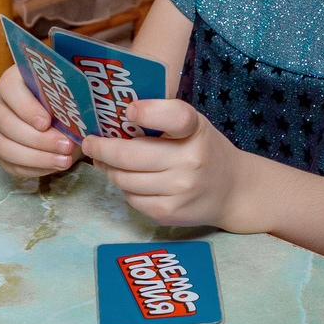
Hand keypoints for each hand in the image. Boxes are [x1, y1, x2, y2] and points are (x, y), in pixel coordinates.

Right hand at [0, 62, 76, 175]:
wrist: (62, 117)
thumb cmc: (64, 101)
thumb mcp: (67, 96)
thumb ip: (66, 99)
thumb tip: (77, 111)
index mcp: (11, 82)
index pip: (10, 90)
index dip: (26, 107)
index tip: (46, 122)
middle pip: (6, 123)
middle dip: (38, 139)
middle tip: (66, 146)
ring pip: (5, 147)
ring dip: (37, 158)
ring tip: (65, 160)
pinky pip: (10, 164)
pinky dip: (34, 168)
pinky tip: (55, 165)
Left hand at [81, 98, 241, 225]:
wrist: (233, 190)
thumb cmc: (204, 150)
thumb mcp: (193, 126)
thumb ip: (161, 118)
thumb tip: (111, 120)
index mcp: (195, 130)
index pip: (174, 116)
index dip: (147, 112)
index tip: (127, 111)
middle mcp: (190, 161)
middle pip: (129, 155)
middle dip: (100, 148)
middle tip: (90, 143)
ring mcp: (179, 190)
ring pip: (124, 179)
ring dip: (109, 169)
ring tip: (106, 162)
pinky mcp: (169, 212)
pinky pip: (131, 198)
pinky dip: (124, 188)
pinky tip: (129, 180)